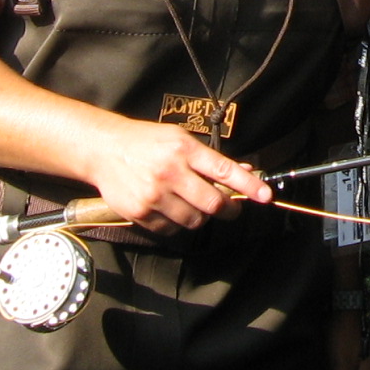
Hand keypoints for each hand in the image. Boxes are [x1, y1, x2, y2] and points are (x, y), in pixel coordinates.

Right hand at [82, 119, 268, 233]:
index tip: (265, 196)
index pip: (224, 170)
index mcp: (184, 149)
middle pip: (213, 203)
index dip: (249, 185)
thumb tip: (244, 171)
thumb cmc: (146, 142)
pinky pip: (170, 230)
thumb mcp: (180, 139)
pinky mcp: (140, 212)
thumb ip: (209, 158)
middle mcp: (170, 172)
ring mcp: (154, 195)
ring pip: (194, 220)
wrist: (103, 149)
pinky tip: (169, 209)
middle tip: (231, 208)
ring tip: (192, 204)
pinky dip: (176, 224)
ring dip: (201, 217)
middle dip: (228, 209)